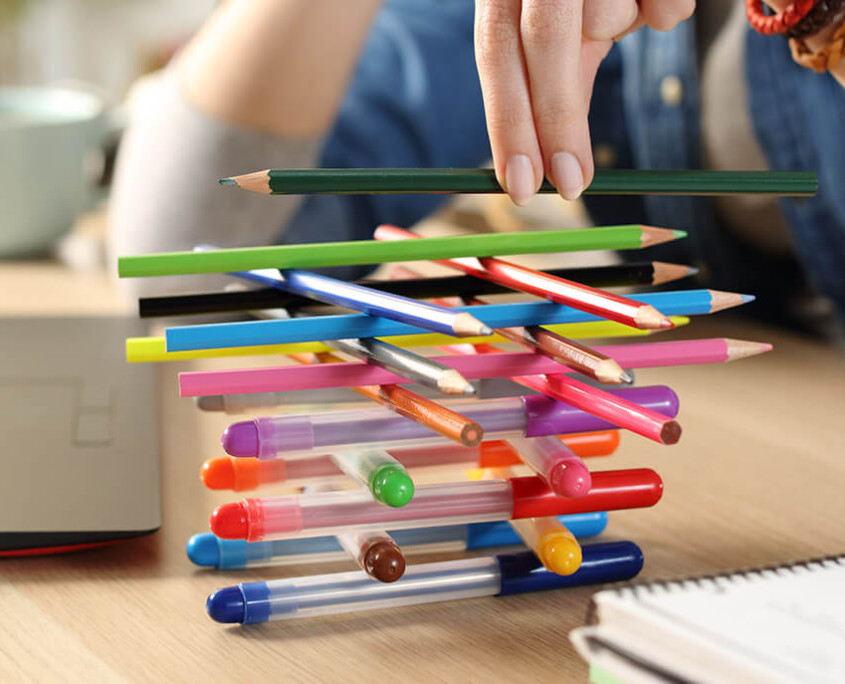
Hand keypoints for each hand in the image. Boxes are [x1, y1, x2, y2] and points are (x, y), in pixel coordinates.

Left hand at [474, 0, 694, 204]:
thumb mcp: (557, 27)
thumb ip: (550, 88)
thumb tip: (548, 173)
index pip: (495, 52)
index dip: (508, 121)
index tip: (522, 187)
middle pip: (545, 40)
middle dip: (557, 119)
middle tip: (569, 184)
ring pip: (607, 18)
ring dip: (617, 27)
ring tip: (621, 2)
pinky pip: (665, 6)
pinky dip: (663, 9)